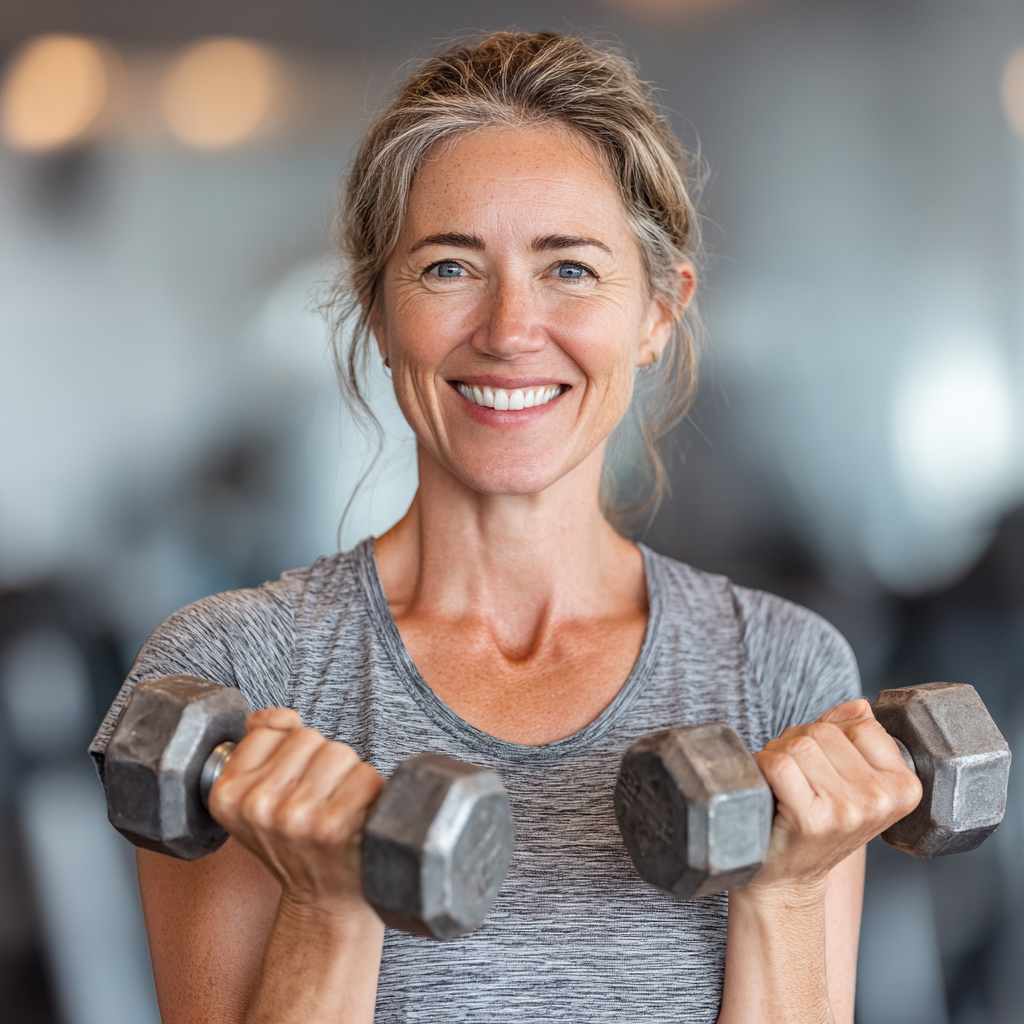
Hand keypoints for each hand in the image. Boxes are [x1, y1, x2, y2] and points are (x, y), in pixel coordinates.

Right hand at [207, 708, 384, 914]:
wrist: (323, 901)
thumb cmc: (295, 843)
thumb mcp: (258, 796)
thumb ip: (261, 744)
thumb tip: (281, 717)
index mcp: (227, 794)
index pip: (272, 730)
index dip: (291, 753)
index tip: (292, 785)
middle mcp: (257, 805)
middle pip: (310, 738)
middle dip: (321, 762)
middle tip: (318, 801)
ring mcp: (295, 816)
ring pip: (339, 752)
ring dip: (347, 776)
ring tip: (337, 809)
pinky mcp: (334, 826)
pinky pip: (365, 775)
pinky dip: (370, 792)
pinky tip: (356, 818)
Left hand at [750, 698, 921, 891]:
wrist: (790, 879)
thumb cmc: (819, 825)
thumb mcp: (852, 782)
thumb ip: (856, 737)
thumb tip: (860, 705)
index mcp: (903, 788)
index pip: (862, 724)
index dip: (832, 733)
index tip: (825, 763)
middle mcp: (880, 800)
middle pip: (824, 732)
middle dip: (799, 742)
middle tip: (797, 776)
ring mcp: (847, 811)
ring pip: (799, 744)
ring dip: (779, 753)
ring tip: (784, 784)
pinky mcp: (811, 819)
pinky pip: (778, 763)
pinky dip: (763, 765)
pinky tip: (769, 788)